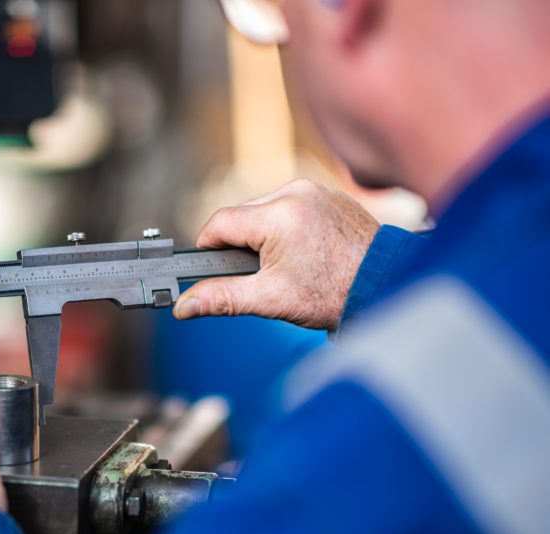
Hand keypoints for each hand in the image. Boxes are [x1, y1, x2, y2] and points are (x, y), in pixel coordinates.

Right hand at [173, 179, 379, 331]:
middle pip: (241, 216)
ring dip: (262, 236)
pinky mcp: (327, 193)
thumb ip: (222, 298)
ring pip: (264, 211)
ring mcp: (313, 189)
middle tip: (260, 275)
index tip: (214, 271)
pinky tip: (303, 252)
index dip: (209, 249)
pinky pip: (290, 205)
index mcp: (278, 215)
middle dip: (240, 246)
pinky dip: (286, 227)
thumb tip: (184, 305)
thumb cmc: (334, 293)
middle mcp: (295, 192)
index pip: (219, 223)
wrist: (386, 284)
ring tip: (286, 265)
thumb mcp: (270, 299)